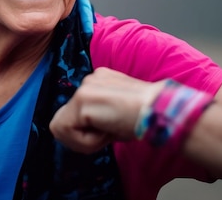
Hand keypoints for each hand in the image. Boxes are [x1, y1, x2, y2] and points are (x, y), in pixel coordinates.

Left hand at [49, 67, 163, 153]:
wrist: (160, 112)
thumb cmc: (146, 117)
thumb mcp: (117, 114)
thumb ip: (98, 118)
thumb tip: (84, 132)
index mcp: (99, 81)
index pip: (76, 113)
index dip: (88, 131)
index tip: (110, 130)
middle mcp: (89, 80)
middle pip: (63, 119)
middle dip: (80, 136)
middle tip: (106, 135)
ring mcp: (83, 89)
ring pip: (61, 127)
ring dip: (83, 140)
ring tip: (107, 132)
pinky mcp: (81, 100)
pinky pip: (66, 131)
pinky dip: (85, 141)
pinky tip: (106, 132)